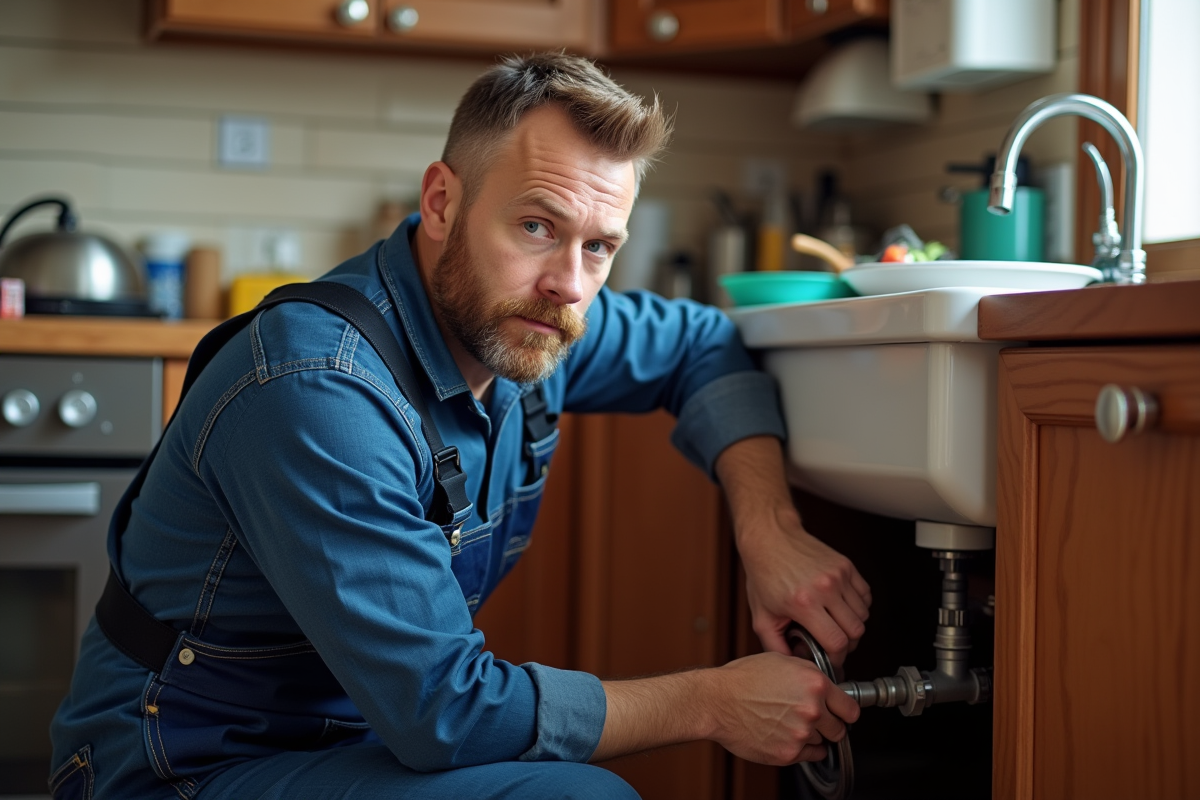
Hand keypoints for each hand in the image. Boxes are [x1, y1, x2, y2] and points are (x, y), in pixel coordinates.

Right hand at [708, 652, 859, 764]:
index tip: (840, 713)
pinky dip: (801, 748)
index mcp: (814, 684)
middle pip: (839, 729)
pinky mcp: (788, 753)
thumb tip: (828, 686)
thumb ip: (810, 675)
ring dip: (812, 736)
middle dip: (828, 724)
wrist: (717, 701)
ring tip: (788, 722)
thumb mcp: (782, 661)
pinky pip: (809, 756)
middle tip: (811, 718)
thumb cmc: (743, 679)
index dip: (844, 711)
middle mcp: (812, 710)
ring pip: (823, 742)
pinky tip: (785, 734)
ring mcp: (801, 734)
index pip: (850, 709)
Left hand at [712, 436, 870, 666]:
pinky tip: (840, 607)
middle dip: (846, 644)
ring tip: (833, 623)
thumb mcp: (761, 617)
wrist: (770, 539)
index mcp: (803, 602)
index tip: (830, 658)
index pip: (837, 642)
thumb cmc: (764, 574)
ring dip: (852, 625)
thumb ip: (776, 647)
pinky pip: (866, 596)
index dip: (836, 658)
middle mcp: (824, 587)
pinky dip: (858, 607)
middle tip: (832, 642)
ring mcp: (838, 575)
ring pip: (863, 615)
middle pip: (855, 631)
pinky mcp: (846, 566)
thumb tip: (795, 665)